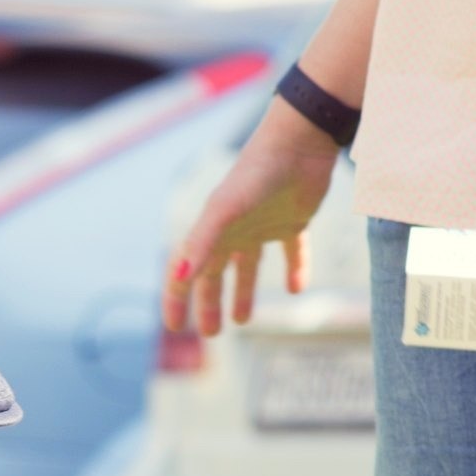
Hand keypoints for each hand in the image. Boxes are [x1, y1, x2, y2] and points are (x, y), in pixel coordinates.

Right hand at [162, 103, 341, 336]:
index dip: (176, 298)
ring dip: (243, 294)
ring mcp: (261, 226)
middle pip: (214, 274)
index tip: (174, 327)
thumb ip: (203, 240)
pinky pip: (291, 252)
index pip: (185, 270)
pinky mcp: (293, 220)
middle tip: (211, 334)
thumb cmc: (258, 173)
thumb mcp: (226, 210)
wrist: (300, 141)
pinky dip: (294, 270)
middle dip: (209, 304)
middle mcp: (233, 229)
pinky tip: (296, 289)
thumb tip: (181, 274)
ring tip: (243, 321)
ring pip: (246, 267)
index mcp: (212, 229)